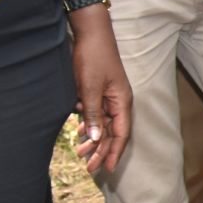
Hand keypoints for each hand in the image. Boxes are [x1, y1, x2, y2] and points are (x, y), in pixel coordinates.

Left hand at [67, 9, 132, 176]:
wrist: (90, 34)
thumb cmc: (92, 58)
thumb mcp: (89, 88)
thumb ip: (93, 114)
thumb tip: (96, 138)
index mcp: (121, 102)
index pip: (121, 133)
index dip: (114, 152)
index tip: (106, 168)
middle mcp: (118, 102)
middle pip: (113, 132)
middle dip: (102, 150)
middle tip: (89, 168)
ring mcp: (109, 96)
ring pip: (104, 125)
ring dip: (94, 139)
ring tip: (81, 152)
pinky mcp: (99, 91)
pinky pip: (96, 114)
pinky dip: (89, 125)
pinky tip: (81, 132)